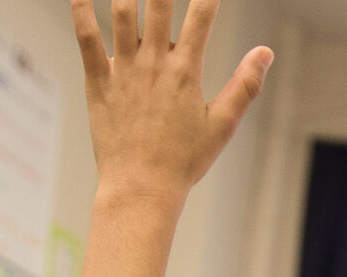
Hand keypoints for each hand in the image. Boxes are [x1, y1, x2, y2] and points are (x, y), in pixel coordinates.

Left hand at [72, 0, 269, 204]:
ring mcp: (123, 69)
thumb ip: (245, 86)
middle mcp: (154, 63)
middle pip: (159, 3)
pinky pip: (85, 36)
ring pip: (122, 11)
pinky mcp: (98, 80)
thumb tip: (265, 52)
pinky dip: (81, 9)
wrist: (141, 189)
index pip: (202, 16)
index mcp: (186, 71)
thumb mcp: (222, 125)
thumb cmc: (183, 162)